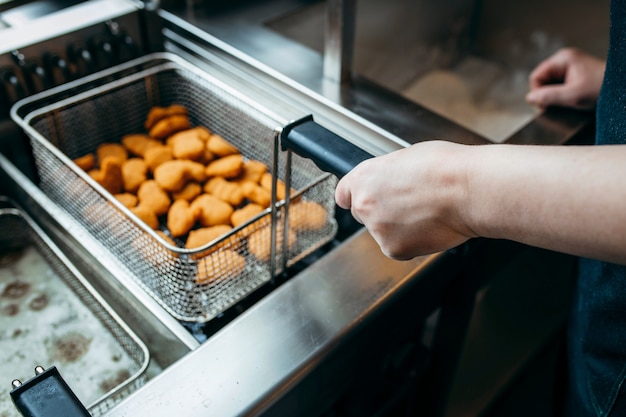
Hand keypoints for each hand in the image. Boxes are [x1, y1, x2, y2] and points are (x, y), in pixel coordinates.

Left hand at [335, 141, 475, 259]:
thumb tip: (389, 182)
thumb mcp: (406, 158)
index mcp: (364, 177)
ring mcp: (377, 229)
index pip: (344, 194)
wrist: (467, 189)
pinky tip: (430, 226)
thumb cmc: (445, 168)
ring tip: (426, 212)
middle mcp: (364, 204)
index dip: (358, 197)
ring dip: (399, 228)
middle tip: (409, 205)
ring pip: (383, 233)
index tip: (366, 199)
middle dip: (380, 212)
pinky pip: (399, 248)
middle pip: (362, 214)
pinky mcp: (393, 249)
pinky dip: (413, 241)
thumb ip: (387, 175)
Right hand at [526, 47, 605, 109]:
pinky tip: (571, 99)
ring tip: (568, 101)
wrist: (623, 90)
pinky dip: (562, 94)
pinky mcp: (575, 73)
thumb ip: (549, 97)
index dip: (538, 92)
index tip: (545, 105)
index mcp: (563, 58)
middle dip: (547, 94)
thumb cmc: (602, 89)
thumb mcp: (572, 96)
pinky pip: (559, 85)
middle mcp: (565, 59)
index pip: (536, 76)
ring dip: (555, 95)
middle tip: (558, 105)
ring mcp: (570, 65)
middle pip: (542, 79)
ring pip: (550, 83)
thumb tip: (529, 98)